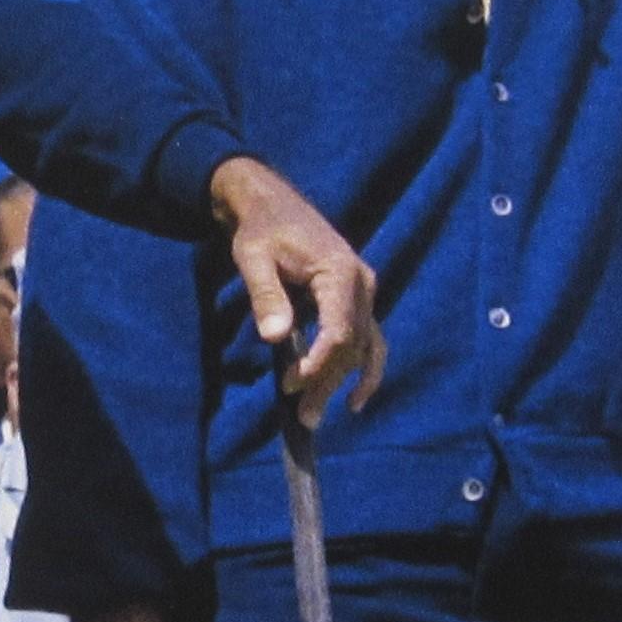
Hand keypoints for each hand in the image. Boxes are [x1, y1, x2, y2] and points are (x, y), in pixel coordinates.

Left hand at [205, 157, 384, 423]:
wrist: (271, 204)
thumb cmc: (261, 229)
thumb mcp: (254, 258)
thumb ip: (266, 296)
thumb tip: (276, 337)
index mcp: (341, 272)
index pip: (340, 331)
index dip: (318, 363)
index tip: (289, 384)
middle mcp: (363, 283)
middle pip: (352, 346)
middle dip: (327, 383)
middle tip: (303, 417)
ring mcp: (364, 292)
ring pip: (363, 348)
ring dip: (344, 383)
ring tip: (317, 415)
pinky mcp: (357, 299)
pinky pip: (368, 340)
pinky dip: (364, 369)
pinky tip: (354, 398)